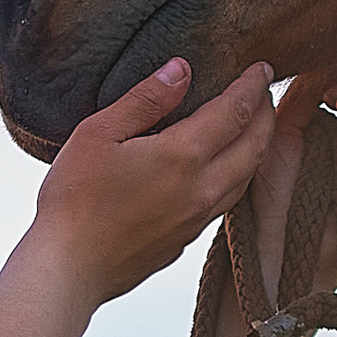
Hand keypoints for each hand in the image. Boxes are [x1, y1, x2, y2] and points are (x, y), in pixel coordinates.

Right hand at [32, 56, 277, 303]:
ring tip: (254, 125)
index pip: (236, 111)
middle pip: (255, 145)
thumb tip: (181, 70)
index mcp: (181, 156)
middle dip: (266, 114)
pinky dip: (240, 174)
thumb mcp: (98, 133)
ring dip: (258, 146)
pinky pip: (229, 200)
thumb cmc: (73, 200)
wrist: (69, 269)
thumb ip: (145, 99)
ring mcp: (198, 219)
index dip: (253, 86)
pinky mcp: (187, 239)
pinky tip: (226, 167)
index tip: (262, 67)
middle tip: (264, 91)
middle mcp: (201, 189)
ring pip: (247, 176)